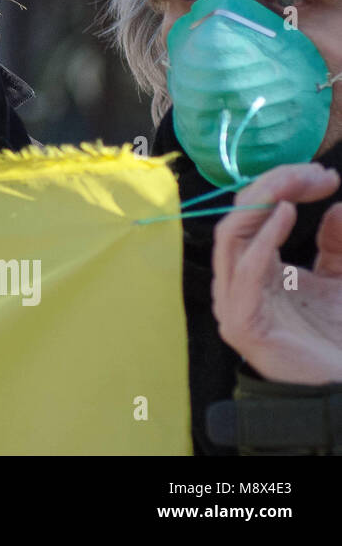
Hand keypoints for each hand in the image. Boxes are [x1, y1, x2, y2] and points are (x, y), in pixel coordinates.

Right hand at [211, 162, 341, 383]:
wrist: (336, 389)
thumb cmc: (334, 340)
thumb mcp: (340, 279)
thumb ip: (336, 246)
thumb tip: (336, 209)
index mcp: (254, 268)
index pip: (254, 212)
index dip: (283, 185)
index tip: (325, 175)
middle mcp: (236, 280)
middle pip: (239, 216)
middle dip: (274, 185)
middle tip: (316, 173)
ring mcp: (233, 300)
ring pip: (232, 234)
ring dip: (264, 201)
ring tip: (297, 186)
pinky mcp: (241, 321)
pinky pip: (245, 269)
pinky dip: (264, 236)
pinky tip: (286, 214)